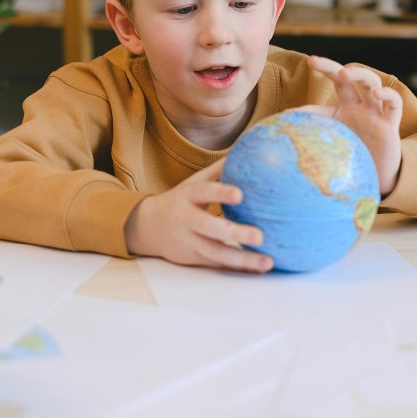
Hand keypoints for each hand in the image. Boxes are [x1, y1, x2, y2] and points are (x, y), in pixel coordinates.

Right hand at [124, 158, 272, 272]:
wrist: (148, 227)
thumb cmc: (181, 200)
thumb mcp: (195, 182)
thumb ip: (219, 169)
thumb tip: (249, 148)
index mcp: (187, 196)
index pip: (204, 192)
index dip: (220, 193)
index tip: (241, 195)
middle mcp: (185, 219)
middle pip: (209, 227)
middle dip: (235, 233)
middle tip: (260, 235)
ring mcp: (188, 241)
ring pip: (215, 252)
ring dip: (242, 258)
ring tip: (268, 261)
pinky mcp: (193, 258)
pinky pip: (217, 264)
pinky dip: (238, 267)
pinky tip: (259, 269)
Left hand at [305, 55, 402, 195]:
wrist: (374, 178)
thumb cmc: (352, 156)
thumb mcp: (330, 138)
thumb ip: (313, 125)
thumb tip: (284, 116)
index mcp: (347, 106)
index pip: (336, 81)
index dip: (326, 68)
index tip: (311, 61)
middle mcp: (362, 105)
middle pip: (352, 77)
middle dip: (335, 67)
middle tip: (317, 63)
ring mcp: (376, 113)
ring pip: (373, 83)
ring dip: (360, 75)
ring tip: (344, 74)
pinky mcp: (390, 126)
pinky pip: (395, 104)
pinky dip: (389, 95)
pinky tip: (378, 93)